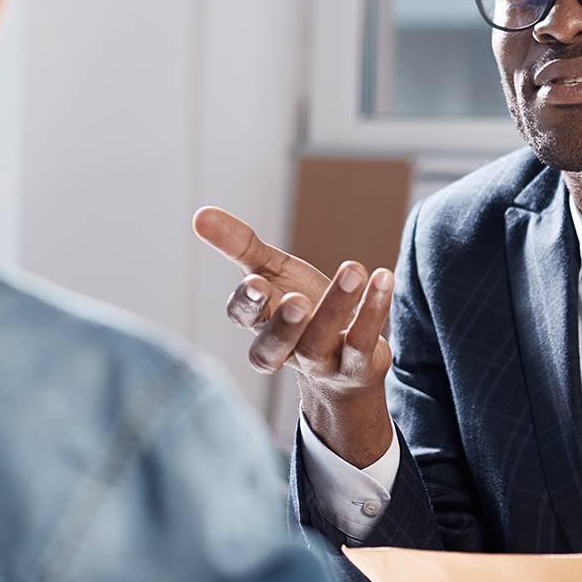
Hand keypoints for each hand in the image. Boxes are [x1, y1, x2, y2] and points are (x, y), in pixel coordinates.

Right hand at [192, 206, 395, 464]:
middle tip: (298, 300)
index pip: (244, 319)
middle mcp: (286, 348)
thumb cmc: (300, 308)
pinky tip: (382, 277)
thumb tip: (199, 215)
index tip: (256, 284)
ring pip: (322, 341)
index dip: (248, 306)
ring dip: (337, 305)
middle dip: (283, 324)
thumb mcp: (270, 272)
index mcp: (260, 324)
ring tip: (353, 269)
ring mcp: (321, 362)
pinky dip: (373, 310)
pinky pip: (363, 341)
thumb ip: (238, 246)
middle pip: (274, 345)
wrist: (345, 364)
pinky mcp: (357, 366)